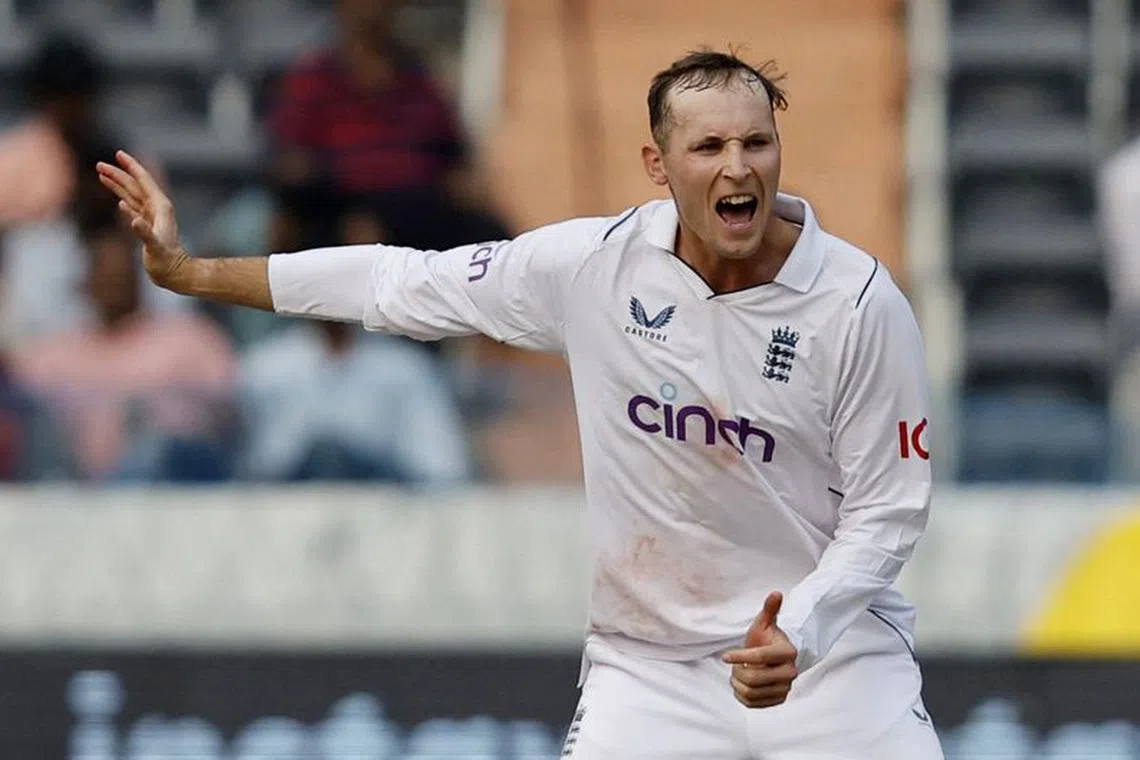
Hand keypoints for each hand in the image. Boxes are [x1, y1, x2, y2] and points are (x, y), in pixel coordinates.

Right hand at [96, 150, 189, 290]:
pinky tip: (119, 201)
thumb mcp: (155, 247)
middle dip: (118, 174)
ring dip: (117, 185)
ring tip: (101, 175)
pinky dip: (124, 203)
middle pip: (134, 186)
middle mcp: (157, 209)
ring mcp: (151, 218)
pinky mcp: (146, 227)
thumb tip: (133, 221)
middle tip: (99, 164)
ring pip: (132, 196)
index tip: (119, 153)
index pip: (143, 180)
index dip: (131, 166)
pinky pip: (133, 210)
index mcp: (160, 207)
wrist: (173, 273)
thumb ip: (144, 233)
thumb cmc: (166, 262)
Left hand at [722, 591, 798, 708]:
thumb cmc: (765, 638)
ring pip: (750, 692)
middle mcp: (791, 673)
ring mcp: (785, 688)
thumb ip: (769, 609)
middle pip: (752, 678)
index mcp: (788, 652)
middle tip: (735, 664)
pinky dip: (740, 694)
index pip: (759, 656)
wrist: (773, 658)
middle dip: (737, 671)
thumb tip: (776, 593)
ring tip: (739, 672)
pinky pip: (751, 703)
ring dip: (737, 682)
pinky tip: (743, 684)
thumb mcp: (764, 623)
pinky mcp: (778, 700)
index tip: (724, 656)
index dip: (739, 656)